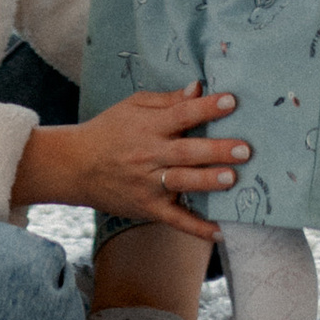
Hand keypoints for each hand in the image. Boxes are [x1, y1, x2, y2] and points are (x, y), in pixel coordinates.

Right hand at [15, 86, 249, 240]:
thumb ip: (168, 100)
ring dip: (207, 181)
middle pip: (186, 152)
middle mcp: (150, 155)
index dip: (206, 108)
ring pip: (182, 183)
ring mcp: (149, 184)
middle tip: (244, 149)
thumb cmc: (109, 131)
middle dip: (216, 150)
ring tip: (231, 179)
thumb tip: (198, 88)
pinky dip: (197, 228)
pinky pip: (176, 220)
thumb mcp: (133, 106)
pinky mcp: (148, 208)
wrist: (75, 166)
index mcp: (148, 126)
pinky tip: (220, 231)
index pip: (181, 114)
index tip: (231, 101)